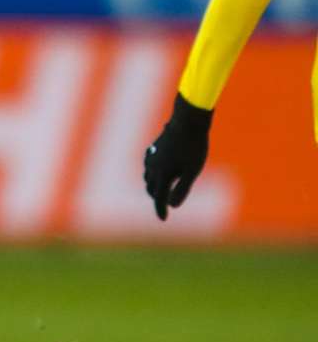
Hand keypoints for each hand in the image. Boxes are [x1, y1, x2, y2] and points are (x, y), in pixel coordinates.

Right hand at [143, 93, 211, 219]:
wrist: (188, 121)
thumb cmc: (194, 146)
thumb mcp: (193, 170)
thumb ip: (182, 189)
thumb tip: (173, 205)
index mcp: (162, 174)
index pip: (159, 197)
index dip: (160, 209)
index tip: (163, 219)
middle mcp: (153, 166)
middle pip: (151, 188)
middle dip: (156, 197)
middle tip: (164, 204)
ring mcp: (152, 156)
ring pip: (148, 176)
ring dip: (152, 185)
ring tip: (160, 189)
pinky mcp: (154, 148)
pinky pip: (148, 164)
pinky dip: (152, 172)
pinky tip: (157, 169)